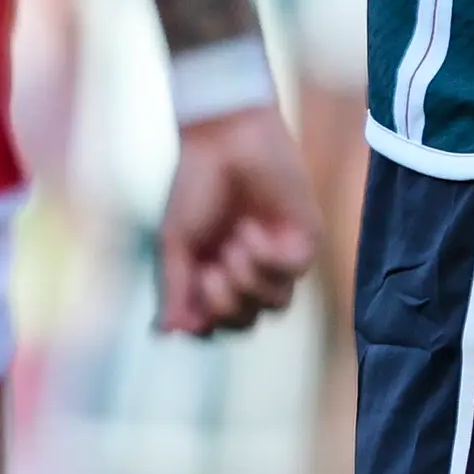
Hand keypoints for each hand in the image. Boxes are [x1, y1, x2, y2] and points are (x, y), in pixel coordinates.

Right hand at [157, 103, 322, 335]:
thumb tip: (169, 334)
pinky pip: (295, 271)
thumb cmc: (196, 186)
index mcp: (214, 276)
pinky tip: (251, 229)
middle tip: (209, 271)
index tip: (190, 289)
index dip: (204, 323)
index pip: (217, 327)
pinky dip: (267, 258)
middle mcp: (248, 271)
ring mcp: (278, 255)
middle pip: (246, 323)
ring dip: (248, 282)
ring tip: (232, 246)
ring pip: (276, 305)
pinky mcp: (304, 235)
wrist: (224, 139)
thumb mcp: (175, 243)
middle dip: (225, 305)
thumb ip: (175, 288)